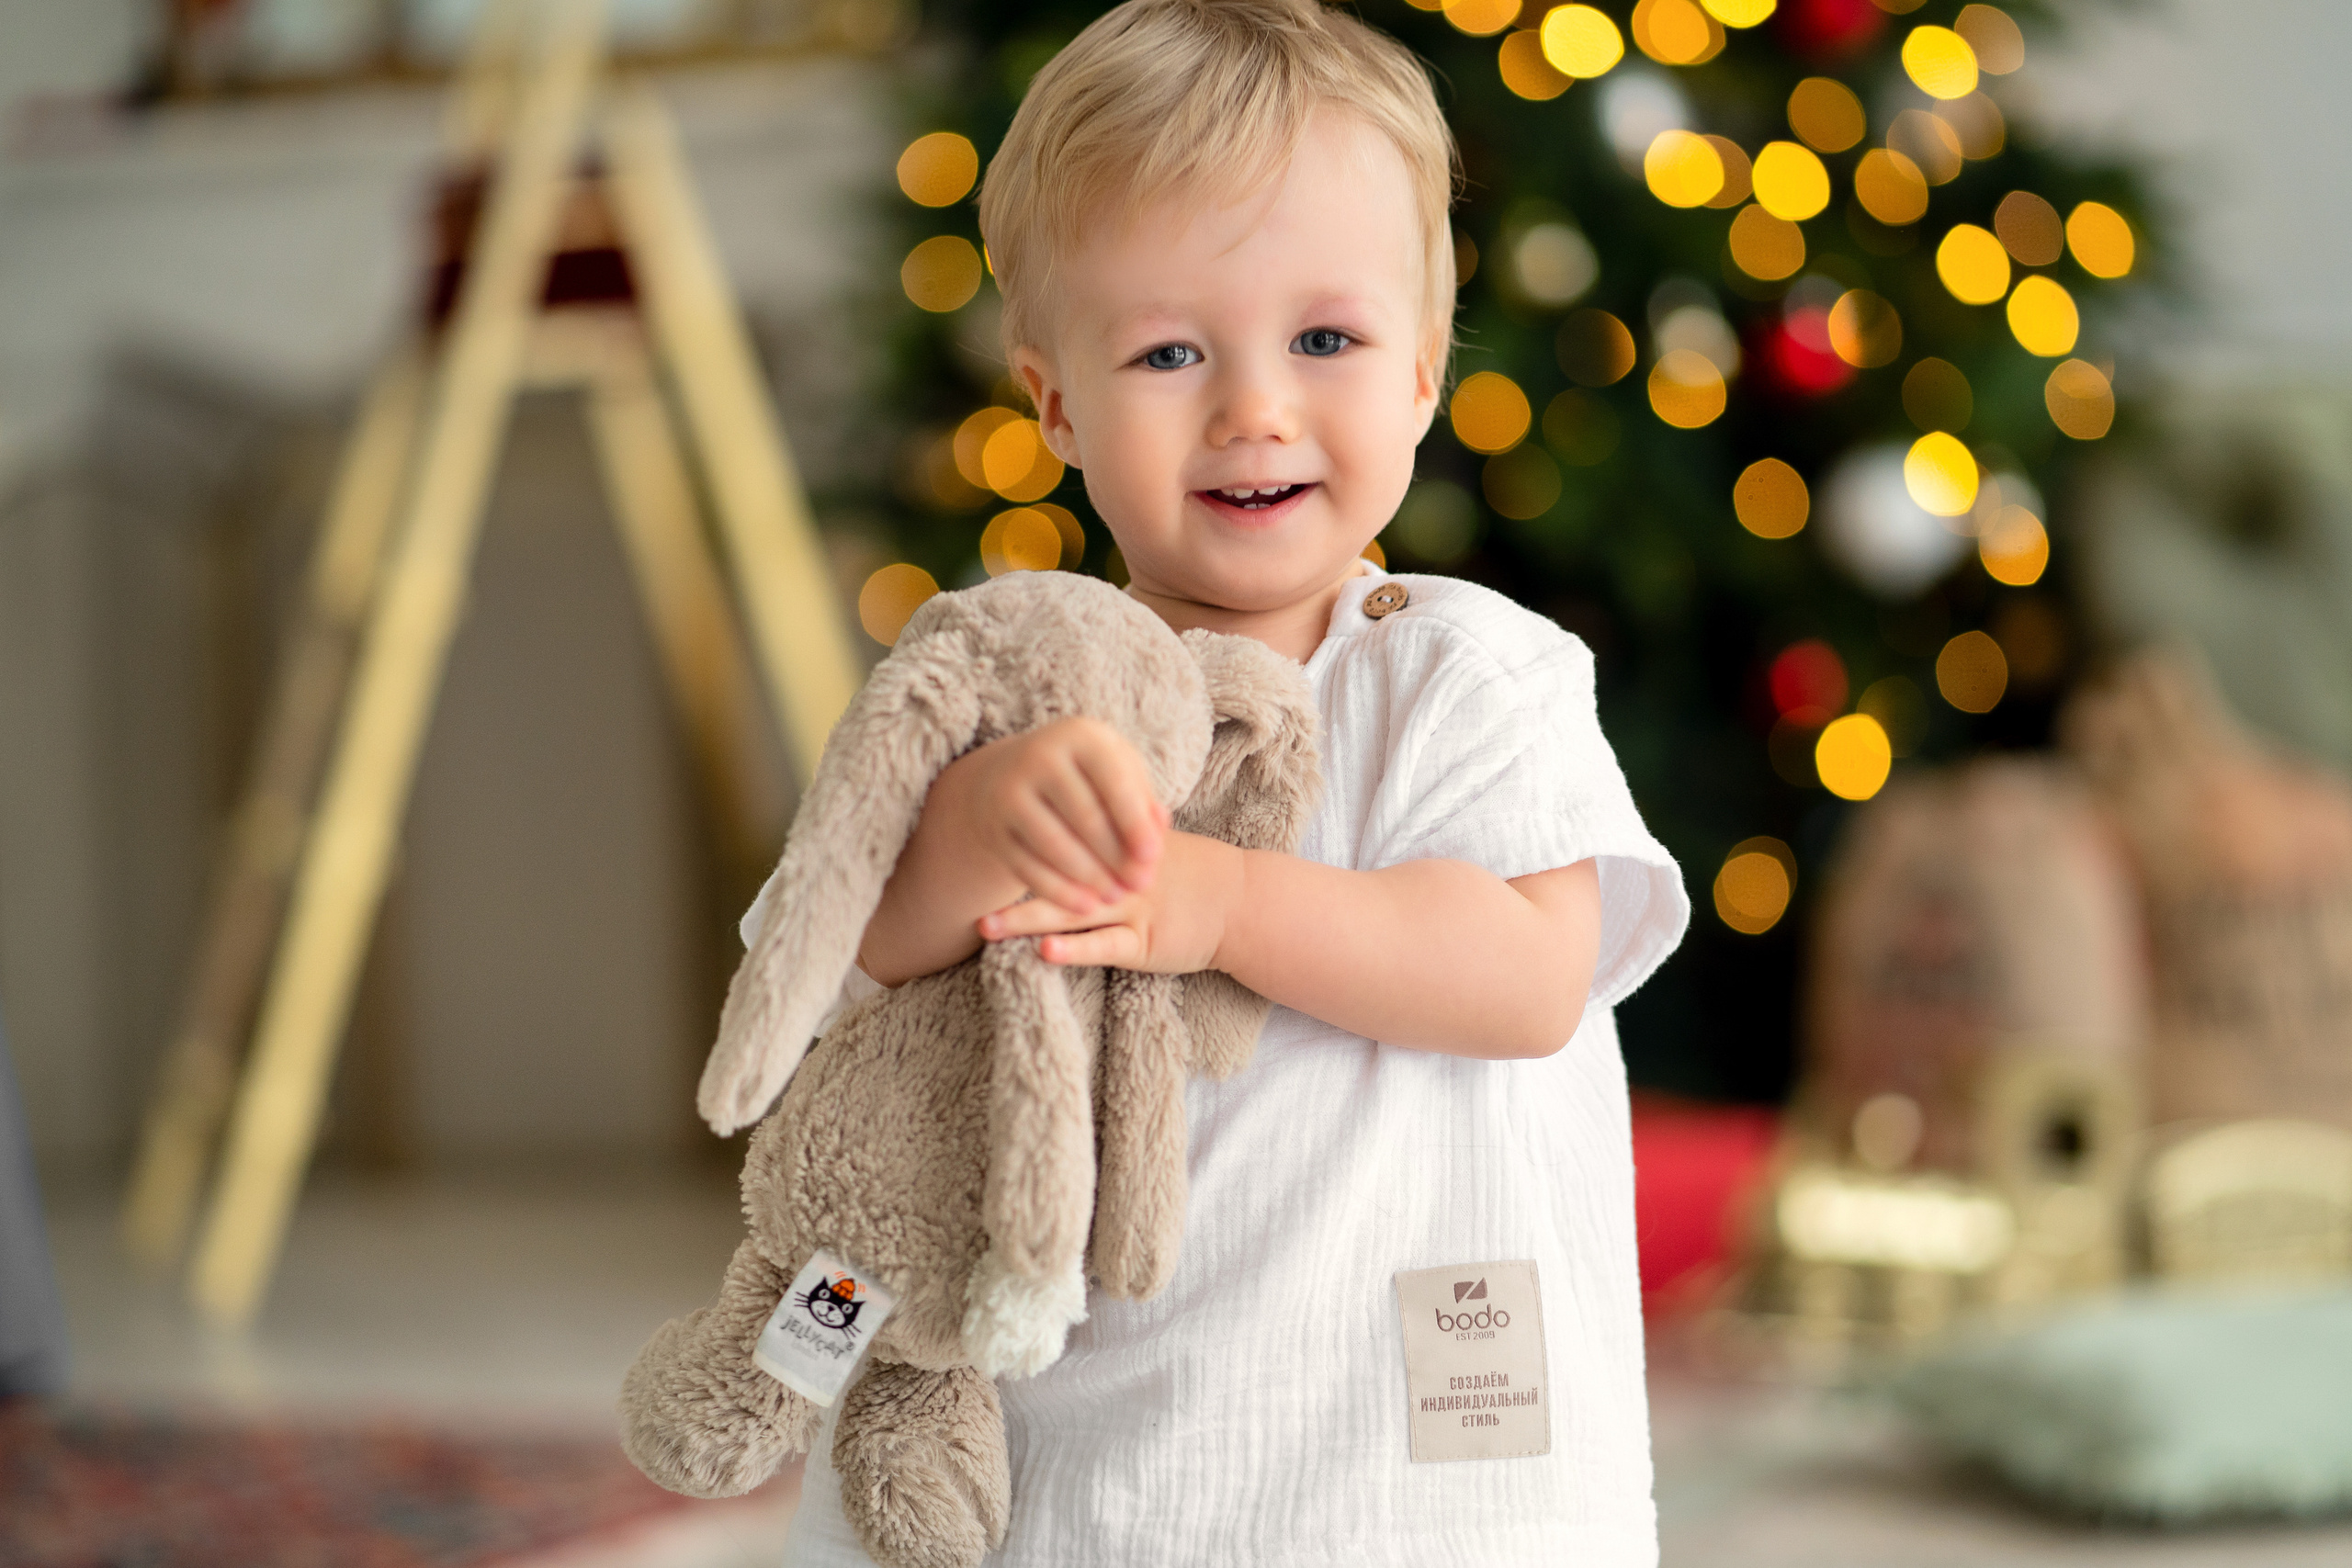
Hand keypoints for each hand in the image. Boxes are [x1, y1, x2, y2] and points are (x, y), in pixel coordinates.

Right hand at [947, 717, 1170, 915]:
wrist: (1013, 775)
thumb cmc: (1086, 776)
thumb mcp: (1118, 772)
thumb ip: (1143, 800)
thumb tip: (1157, 836)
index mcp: (1079, 736)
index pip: (1113, 780)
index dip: (1134, 822)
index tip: (1153, 857)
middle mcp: (1039, 756)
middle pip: (1084, 816)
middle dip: (1116, 856)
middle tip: (1141, 885)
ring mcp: (1010, 792)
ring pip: (1055, 845)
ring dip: (1090, 877)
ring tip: (1117, 896)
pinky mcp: (994, 827)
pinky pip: (1028, 866)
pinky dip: (1058, 891)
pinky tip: (1085, 906)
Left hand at [978, 831, 1243, 973]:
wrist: (1239, 901)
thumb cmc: (1188, 873)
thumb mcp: (1145, 841)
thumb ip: (1107, 828)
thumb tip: (1063, 809)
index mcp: (1113, 844)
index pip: (1062, 836)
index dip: (1020, 841)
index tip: (976, 840)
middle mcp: (1116, 873)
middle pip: (1056, 874)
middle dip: (1009, 882)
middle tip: (965, 884)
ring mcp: (1130, 908)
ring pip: (1071, 912)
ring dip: (1026, 921)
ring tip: (986, 926)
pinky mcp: (1144, 942)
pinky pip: (1104, 946)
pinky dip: (1075, 949)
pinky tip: (1044, 952)